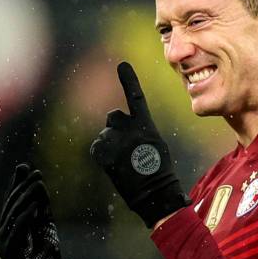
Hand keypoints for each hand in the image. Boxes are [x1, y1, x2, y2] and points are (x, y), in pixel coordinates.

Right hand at [0, 163, 68, 258]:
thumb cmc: (45, 258)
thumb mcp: (44, 227)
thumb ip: (40, 206)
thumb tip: (36, 182)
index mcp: (6, 228)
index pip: (11, 201)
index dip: (18, 184)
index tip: (28, 168)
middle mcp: (0, 235)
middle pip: (11, 205)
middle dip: (24, 188)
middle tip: (36, 174)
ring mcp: (2, 244)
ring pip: (14, 214)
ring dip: (27, 197)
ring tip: (38, 184)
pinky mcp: (9, 252)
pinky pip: (17, 229)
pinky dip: (26, 215)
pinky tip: (35, 205)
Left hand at [90, 62, 190, 227]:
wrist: (154, 193)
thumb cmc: (159, 172)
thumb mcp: (156, 146)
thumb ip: (141, 132)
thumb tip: (129, 130)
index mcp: (146, 126)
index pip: (136, 97)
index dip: (129, 80)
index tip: (122, 65)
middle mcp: (129, 129)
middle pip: (113, 117)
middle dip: (115, 128)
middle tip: (125, 147)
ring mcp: (115, 141)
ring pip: (105, 134)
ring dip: (110, 144)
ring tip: (123, 161)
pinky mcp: (104, 154)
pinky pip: (97, 147)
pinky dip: (102, 154)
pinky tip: (114, 165)